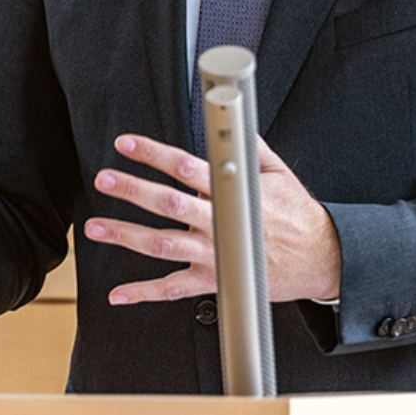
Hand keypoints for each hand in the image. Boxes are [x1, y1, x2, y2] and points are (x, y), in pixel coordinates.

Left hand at [83, 133, 341, 304]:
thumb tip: (229, 122)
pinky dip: (144, 293)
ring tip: (95, 227)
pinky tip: (119, 293)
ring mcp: (215, 255)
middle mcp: (220, 224)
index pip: (187, 168)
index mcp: (233, 192)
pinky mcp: (215, 282)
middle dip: (132, 190)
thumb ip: (250, 148)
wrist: (320, 260)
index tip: (127, 144)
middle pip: (168, 204)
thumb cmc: (298, 214)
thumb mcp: (279, 173)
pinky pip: (174, 289)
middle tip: (104, 179)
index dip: (154, 154)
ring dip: (126, 235)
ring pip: (162, 245)